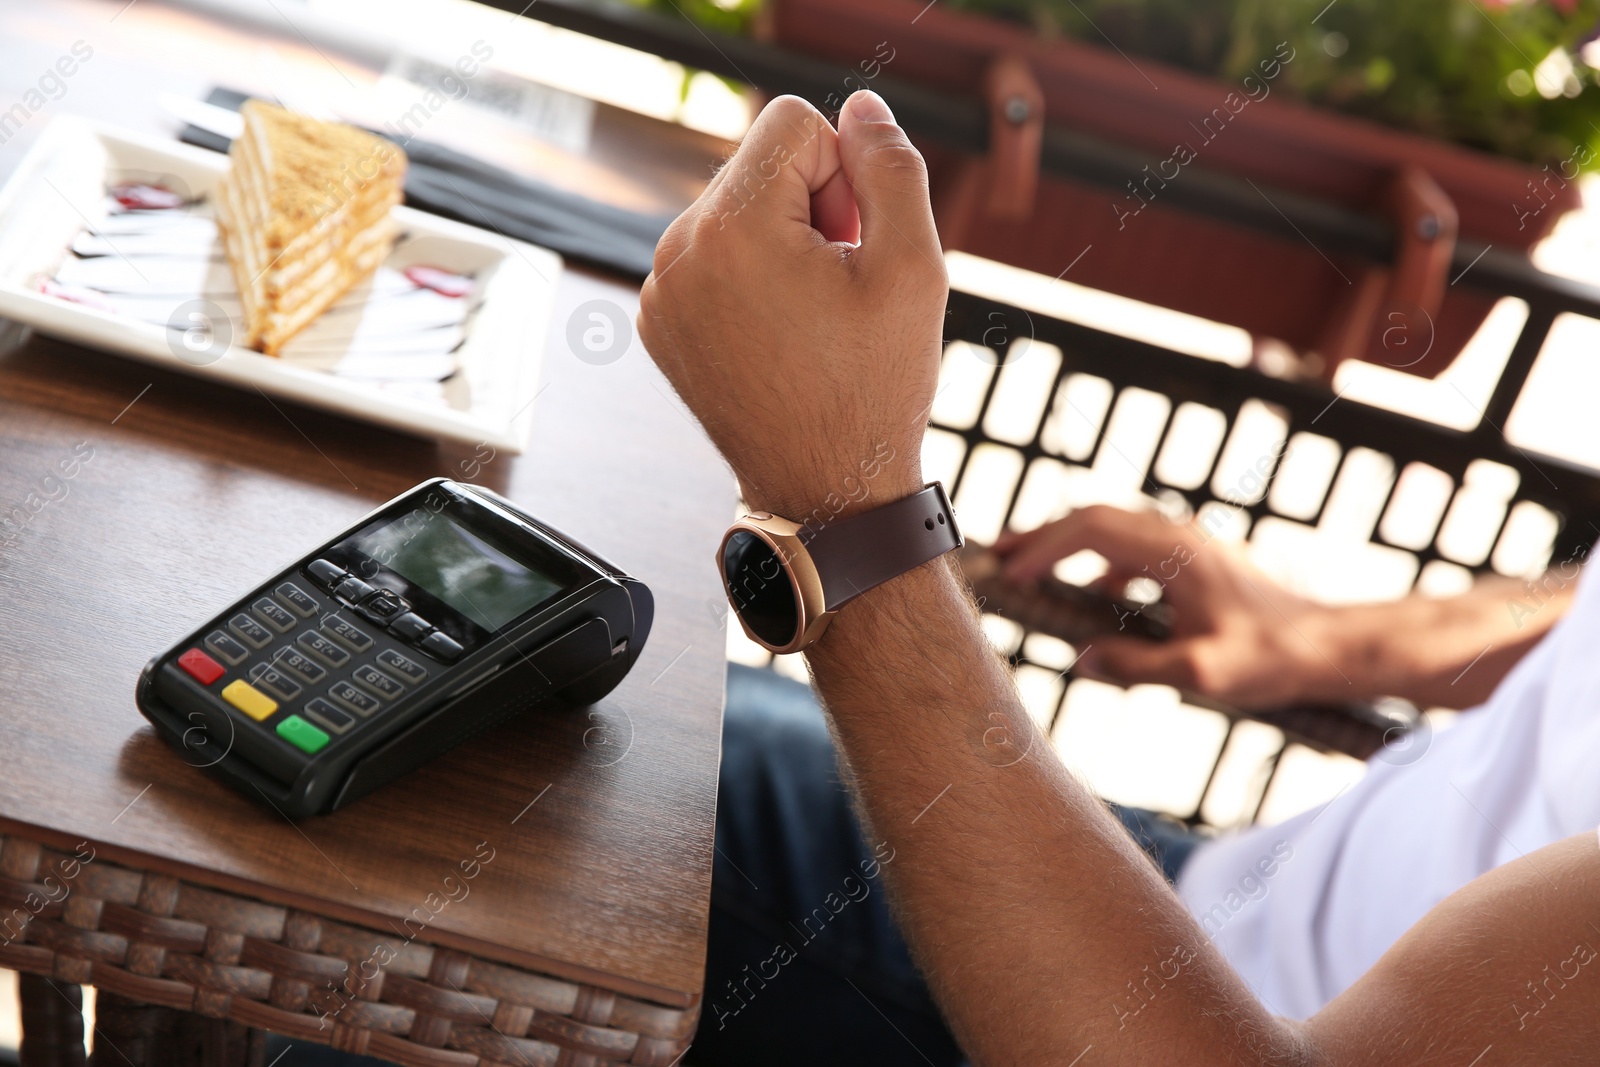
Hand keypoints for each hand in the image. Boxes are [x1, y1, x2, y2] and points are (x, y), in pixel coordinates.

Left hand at [637, 92, 945, 520]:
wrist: (825, 490)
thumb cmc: (873, 388)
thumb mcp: (913, 266)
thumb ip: (891, 166)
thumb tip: (861, 108)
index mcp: (729, 228)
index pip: (793, 121)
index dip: (845, 173)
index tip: (853, 244)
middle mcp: (676, 251)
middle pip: (761, 165)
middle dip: (812, 206)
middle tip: (840, 287)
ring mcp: (660, 290)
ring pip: (738, 210)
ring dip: (784, 242)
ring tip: (814, 316)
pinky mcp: (660, 321)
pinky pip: (714, 257)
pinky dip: (752, 279)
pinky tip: (783, 335)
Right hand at [993, 505, 1333, 709]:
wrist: (1331, 646)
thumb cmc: (1274, 658)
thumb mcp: (1202, 673)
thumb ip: (1136, 667)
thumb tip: (1081, 660)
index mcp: (1174, 552)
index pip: (1090, 531)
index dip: (1043, 548)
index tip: (1010, 571)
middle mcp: (1178, 537)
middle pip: (1093, 519)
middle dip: (1042, 535)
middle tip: (997, 553)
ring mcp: (1188, 546)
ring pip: (1112, 530)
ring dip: (1067, 546)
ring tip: (1029, 568)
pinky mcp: (1196, 562)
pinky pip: (1132, 550)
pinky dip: (1097, 563)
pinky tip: (1090, 596)